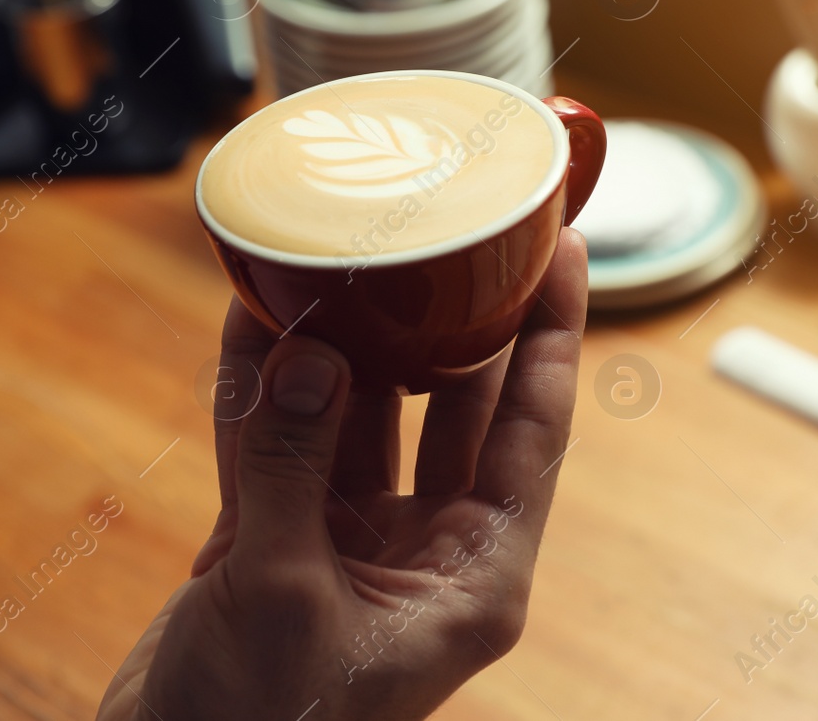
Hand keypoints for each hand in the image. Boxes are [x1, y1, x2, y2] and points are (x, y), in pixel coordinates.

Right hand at [98, 228, 587, 720]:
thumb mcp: (282, 591)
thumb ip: (293, 461)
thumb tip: (311, 352)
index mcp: (472, 575)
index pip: (532, 431)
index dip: (552, 337)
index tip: (562, 248)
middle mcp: (425, 549)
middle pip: (455, 405)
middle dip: (448, 318)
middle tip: (453, 227)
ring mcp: (352, 540)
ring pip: (360, 412)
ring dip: (340, 342)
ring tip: (339, 252)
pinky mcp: (280, 539)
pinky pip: (282, 440)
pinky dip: (264, 386)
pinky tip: (255, 315)